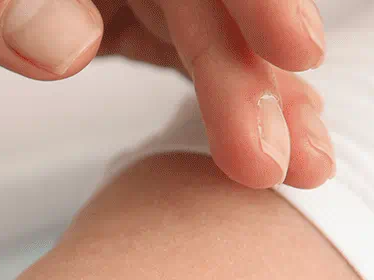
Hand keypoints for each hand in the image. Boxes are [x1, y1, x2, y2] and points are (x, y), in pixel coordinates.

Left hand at [0, 0, 331, 188]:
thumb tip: (72, 49)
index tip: (293, 51)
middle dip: (250, 72)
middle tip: (281, 163)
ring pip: (199, 27)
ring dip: (251, 97)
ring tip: (302, 171)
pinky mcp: (89, 11)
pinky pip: (170, 50)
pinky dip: (214, 99)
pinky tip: (259, 151)